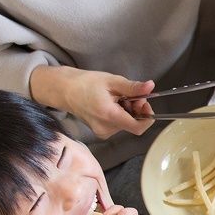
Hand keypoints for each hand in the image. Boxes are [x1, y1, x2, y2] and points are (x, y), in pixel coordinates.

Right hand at [29, 65, 154, 138]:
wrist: (64, 90)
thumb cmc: (85, 83)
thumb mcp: (112, 81)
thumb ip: (133, 87)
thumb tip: (151, 87)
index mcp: (109, 116)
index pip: (138, 128)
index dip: (147, 117)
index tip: (144, 103)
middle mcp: (106, 129)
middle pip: (133, 124)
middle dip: (137, 109)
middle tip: (128, 95)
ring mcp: (102, 132)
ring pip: (127, 124)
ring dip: (129, 111)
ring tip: (117, 98)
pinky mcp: (100, 132)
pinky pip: (118, 125)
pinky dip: (121, 115)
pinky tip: (112, 104)